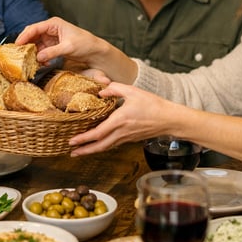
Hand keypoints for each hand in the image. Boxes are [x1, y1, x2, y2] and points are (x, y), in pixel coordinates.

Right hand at [16, 17, 103, 65]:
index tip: (16, 45)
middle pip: (32, 35)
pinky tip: (40, 64)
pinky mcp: (53, 46)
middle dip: (25, 45)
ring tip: (27, 61)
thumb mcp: (68, 48)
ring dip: (32, 53)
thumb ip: (52, 52)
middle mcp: (50, 29)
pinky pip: (41, 51)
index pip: (34, 28)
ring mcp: (51, 38)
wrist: (94, 51)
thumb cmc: (85, 44)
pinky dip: (39, 57)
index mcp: (53, 24)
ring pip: (35, 44)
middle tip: (17, 54)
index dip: (24, 36)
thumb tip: (38, 57)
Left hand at [68, 82, 182, 155]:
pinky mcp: (131, 139)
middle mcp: (121, 132)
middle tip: (71, 152)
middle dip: (84, 150)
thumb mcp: (133, 91)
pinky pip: (113, 144)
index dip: (84, 139)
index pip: (98, 133)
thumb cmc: (153, 105)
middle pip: (99, 146)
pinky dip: (103, 146)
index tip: (72, 141)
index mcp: (120, 120)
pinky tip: (98, 144)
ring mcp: (126, 137)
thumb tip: (101, 91)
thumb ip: (114, 88)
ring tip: (80, 152)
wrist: (169, 119)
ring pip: (106, 147)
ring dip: (92, 150)